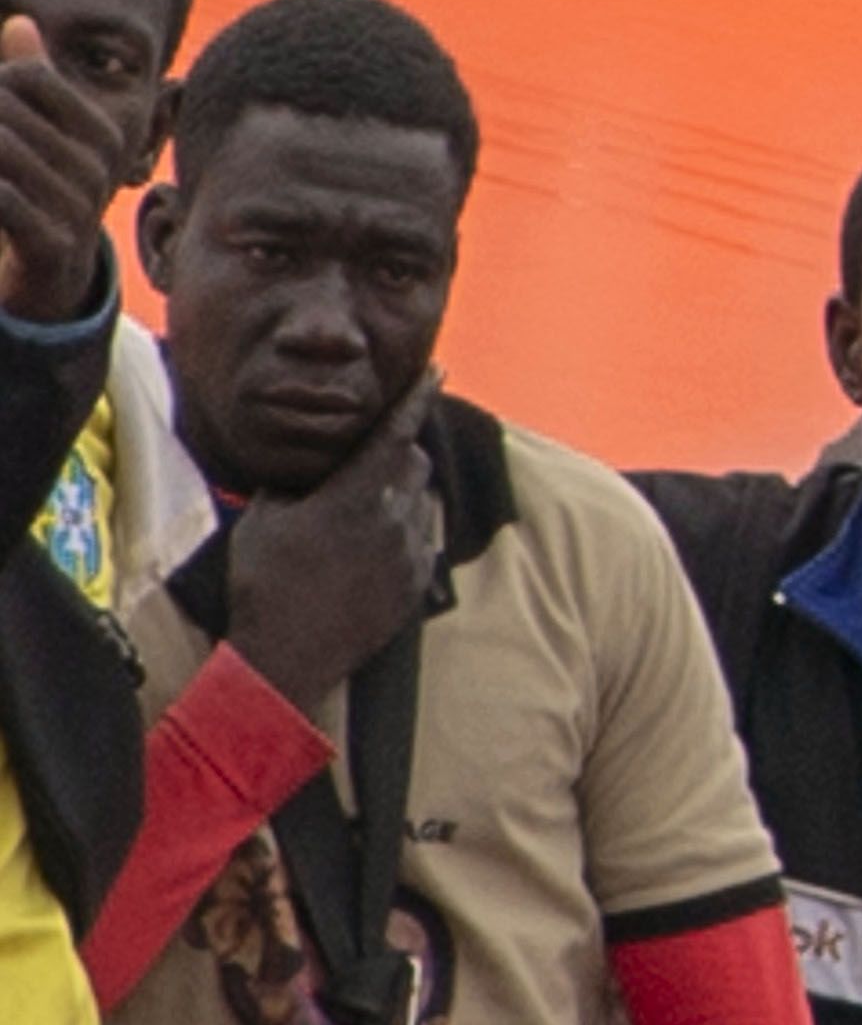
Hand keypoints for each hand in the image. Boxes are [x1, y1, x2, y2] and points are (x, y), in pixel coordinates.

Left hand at [0, 16, 122, 327]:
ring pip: (0, 148)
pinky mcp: (51, 245)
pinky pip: (3, 197)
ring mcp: (77, 207)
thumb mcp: (45, 135)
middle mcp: (97, 167)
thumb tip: (20, 22)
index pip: (26, 76)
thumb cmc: (39, 192)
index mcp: (103, 132)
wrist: (50, 280)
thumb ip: (35, 79)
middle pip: (5, 110)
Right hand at [216, 397, 444, 708]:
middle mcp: (395, 518)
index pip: (397, 431)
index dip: (417, 397)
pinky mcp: (418, 583)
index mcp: (357, 495)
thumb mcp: (263, 519)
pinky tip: (369, 548)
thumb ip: (296, 482)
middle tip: (368, 458)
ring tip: (360, 512)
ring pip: (422, 501)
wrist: (287, 655)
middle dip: (399, 450)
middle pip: (414, 462)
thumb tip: (311, 465)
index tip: (436, 370)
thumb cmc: (265, 583)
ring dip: (401, 493)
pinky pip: (423, 540)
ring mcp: (411, 552)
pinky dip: (404, 532)